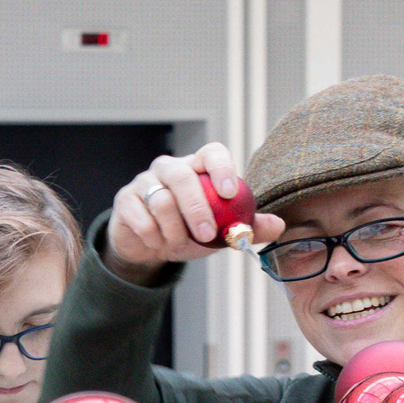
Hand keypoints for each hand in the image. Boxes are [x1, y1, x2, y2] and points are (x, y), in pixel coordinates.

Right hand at [104, 143, 285, 281]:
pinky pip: (142, 220)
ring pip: (161, 201)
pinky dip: (153, 238)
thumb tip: (278, 226)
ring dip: (173, 231)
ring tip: (176, 242)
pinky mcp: (125, 200)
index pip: (211, 153)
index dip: (220, 168)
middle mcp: (170, 168)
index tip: (228, 193)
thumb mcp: (219, 233)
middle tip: (206, 234)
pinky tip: (156, 243)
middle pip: (182, 177)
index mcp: (196, 168)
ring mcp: (144, 182)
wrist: (149, 249)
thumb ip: (246, 227)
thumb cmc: (187, 232)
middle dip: (196, 208)